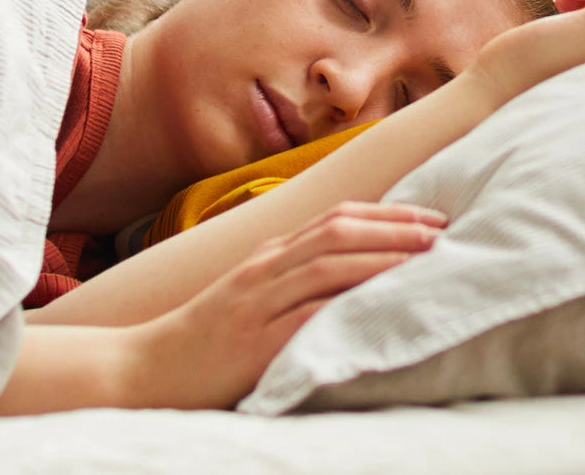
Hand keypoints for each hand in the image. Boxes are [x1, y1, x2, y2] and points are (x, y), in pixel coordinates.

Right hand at [120, 202, 445, 409]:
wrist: (141, 370)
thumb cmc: (204, 343)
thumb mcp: (251, 300)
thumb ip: (293, 285)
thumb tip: (353, 279)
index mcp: (267, 258)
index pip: (335, 219)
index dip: (387, 214)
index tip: (431, 217)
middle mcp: (265, 269)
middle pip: (339, 230)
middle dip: (396, 226)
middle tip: (443, 228)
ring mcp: (257, 301)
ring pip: (328, 262)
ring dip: (384, 254)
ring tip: (428, 254)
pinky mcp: (255, 339)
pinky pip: (309, 311)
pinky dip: (350, 299)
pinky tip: (383, 299)